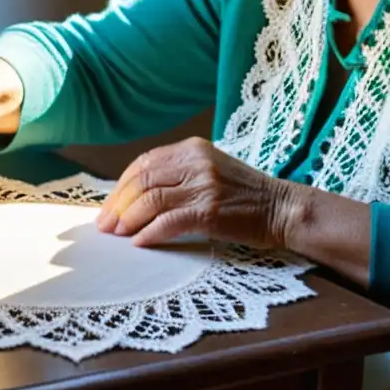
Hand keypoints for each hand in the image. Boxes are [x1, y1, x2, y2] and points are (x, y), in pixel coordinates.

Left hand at [95, 137, 293, 247]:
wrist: (284, 208)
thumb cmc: (245, 195)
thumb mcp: (210, 170)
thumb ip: (178, 175)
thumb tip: (135, 197)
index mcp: (192, 148)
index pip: (144, 163)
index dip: (121, 186)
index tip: (109, 206)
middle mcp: (196, 161)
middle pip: (142, 180)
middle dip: (118, 204)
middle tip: (105, 225)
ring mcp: (203, 185)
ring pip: (150, 200)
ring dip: (128, 219)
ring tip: (118, 234)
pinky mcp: (210, 211)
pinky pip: (168, 221)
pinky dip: (149, 233)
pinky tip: (140, 242)